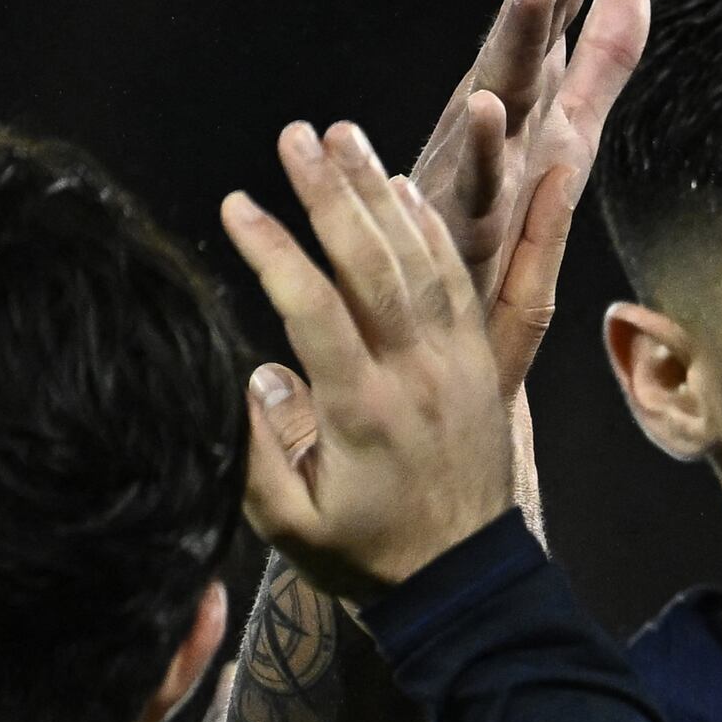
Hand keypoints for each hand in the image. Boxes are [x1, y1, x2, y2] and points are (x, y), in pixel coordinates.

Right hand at [223, 121, 519, 598]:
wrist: (468, 587)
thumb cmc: (368, 557)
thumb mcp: (291, 524)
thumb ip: (257, 448)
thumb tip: (249, 369)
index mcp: (363, 413)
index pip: (313, 309)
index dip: (274, 251)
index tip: (236, 203)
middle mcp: (418, 377)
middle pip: (376, 265)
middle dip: (333, 193)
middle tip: (296, 134)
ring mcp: (459, 367)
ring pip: (425, 262)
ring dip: (383, 195)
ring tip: (345, 136)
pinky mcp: (485, 366)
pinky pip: (464, 285)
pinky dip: (433, 232)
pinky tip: (402, 190)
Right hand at [406, 0, 653, 393]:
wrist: (452, 321)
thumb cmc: (506, 220)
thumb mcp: (571, 130)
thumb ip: (601, 62)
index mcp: (527, 92)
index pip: (561, 11)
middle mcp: (495, 116)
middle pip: (531, 32)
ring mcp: (476, 164)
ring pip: (498, 90)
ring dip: (515, 36)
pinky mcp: (462, 221)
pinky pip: (472, 179)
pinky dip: (475, 142)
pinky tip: (486, 105)